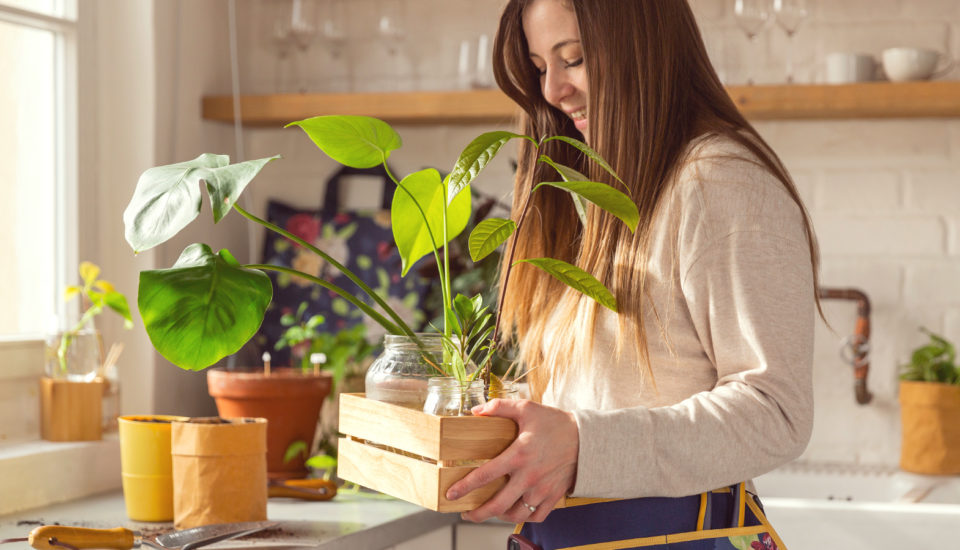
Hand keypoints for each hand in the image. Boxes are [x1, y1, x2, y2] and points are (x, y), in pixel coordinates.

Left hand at [446, 399, 578, 523]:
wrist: (587, 439)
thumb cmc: (555, 423)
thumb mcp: (527, 408)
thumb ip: (499, 406)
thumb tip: (475, 411)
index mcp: (519, 454)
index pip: (485, 475)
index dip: (465, 486)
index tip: (451, 493)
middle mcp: (529, 476)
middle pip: (498, 504)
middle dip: (477, 514)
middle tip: (466, 514)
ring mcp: (542, 489)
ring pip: (515, 514)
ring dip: (498, 516)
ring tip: (488, 512)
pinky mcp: (553, 496)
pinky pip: (535, 516)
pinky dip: (523, 517)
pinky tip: (514, 511)